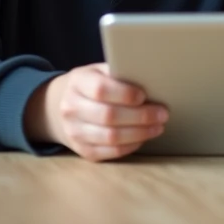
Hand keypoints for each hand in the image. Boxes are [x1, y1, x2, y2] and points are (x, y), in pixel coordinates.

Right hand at [25, 63, 167, 160]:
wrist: (61, 106)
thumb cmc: (91, 85)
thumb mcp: (99, 71)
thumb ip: (119, 73)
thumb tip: (152, 79)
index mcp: (78, 82)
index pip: (100, 89)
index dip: (125, 94)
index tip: (144, 95)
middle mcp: (71, 108)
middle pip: (108, 116)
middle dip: (140, 116)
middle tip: (162, 113)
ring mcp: (74, 132)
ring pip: (110, 137)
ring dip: (139, 133)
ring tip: (158, 126)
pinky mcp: (82, 150)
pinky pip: (110, 152)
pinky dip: (130, 146)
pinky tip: (143, 137)